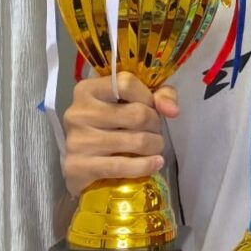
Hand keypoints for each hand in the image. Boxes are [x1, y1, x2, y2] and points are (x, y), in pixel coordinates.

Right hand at [62, 71, 178, 197]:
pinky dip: (146, 165)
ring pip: (137, 141)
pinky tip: (155, 163)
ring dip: (155, 146)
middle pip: (137, 114)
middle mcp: (79, 112)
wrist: (79, 166)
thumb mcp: (131, 102)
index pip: (127, 83)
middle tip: (154, 132)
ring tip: (154, 147)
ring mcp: (77, 141)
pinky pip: (124, 166)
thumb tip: (172, 110)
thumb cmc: (109, 127)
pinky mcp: (79, 167)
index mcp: (88, 90)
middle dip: (155, 125)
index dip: (148, 96)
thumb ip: (158, 95)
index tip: (151, 107)